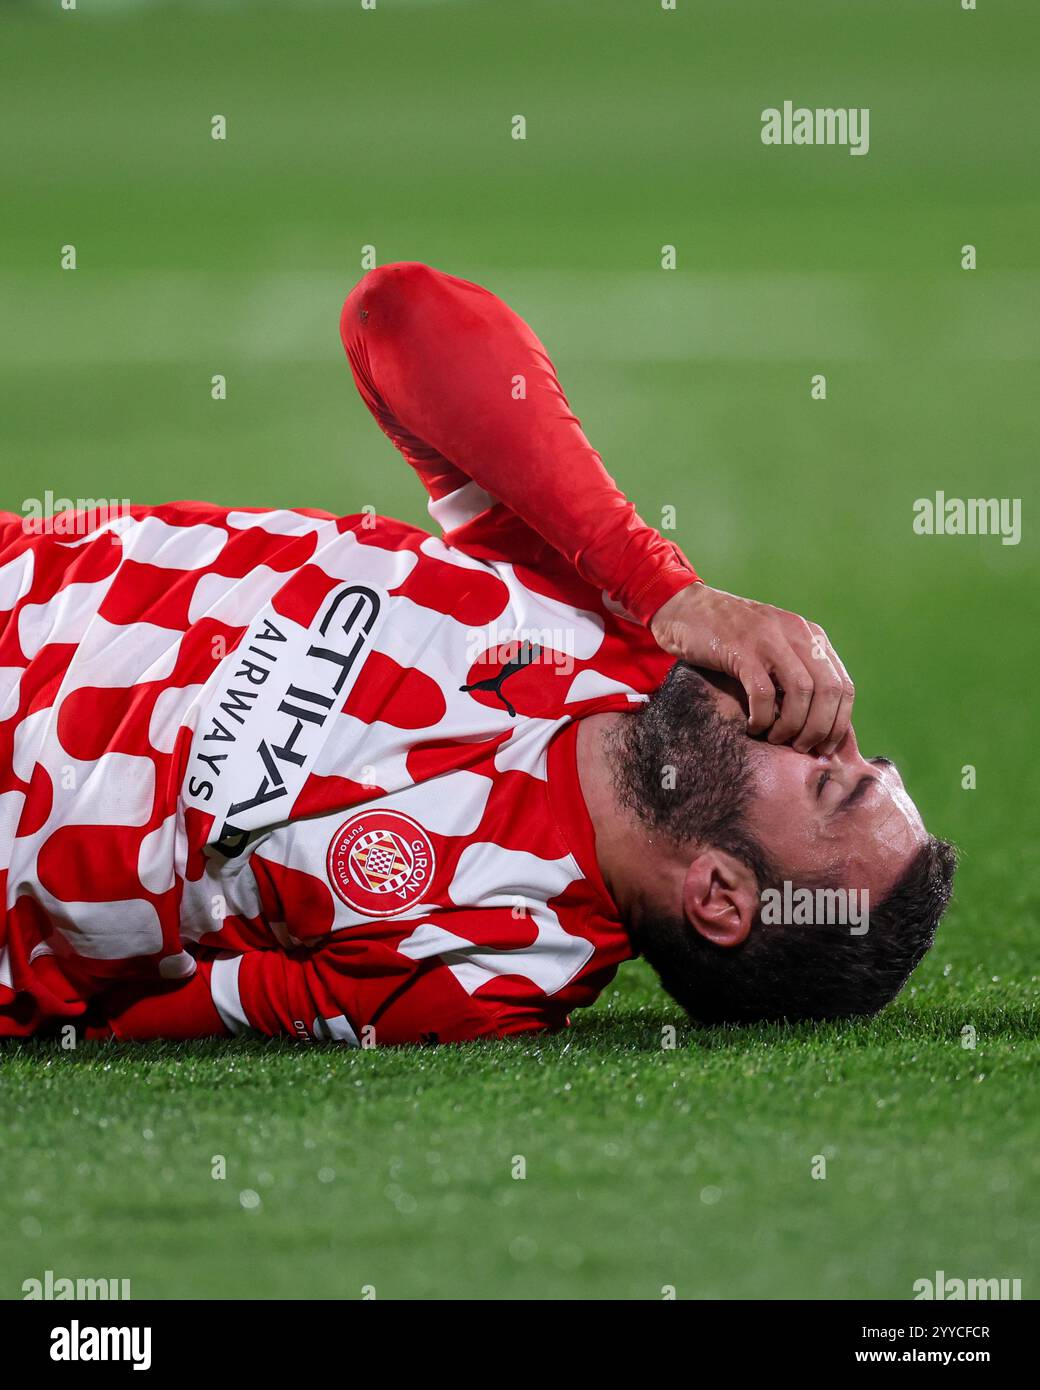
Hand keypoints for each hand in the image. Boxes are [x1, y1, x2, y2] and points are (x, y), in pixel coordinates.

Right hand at [649, 583, 854, 754]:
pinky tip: (753, 727)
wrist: (687, 609)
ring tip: (776, 739)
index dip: (840, 722)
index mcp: (811, 636)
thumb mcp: (774, 647)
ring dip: (792, 725)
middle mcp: (797, 634)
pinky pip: (764, 693)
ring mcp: (769, 640)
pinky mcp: (741, 649)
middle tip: (802, 747)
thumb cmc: (730, 638)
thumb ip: (797, 672)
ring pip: (802, 692)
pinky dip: (762, 718)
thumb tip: (819, 725)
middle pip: (829, 690)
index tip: (826, 747)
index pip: (844, 685)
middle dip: (820, 728)